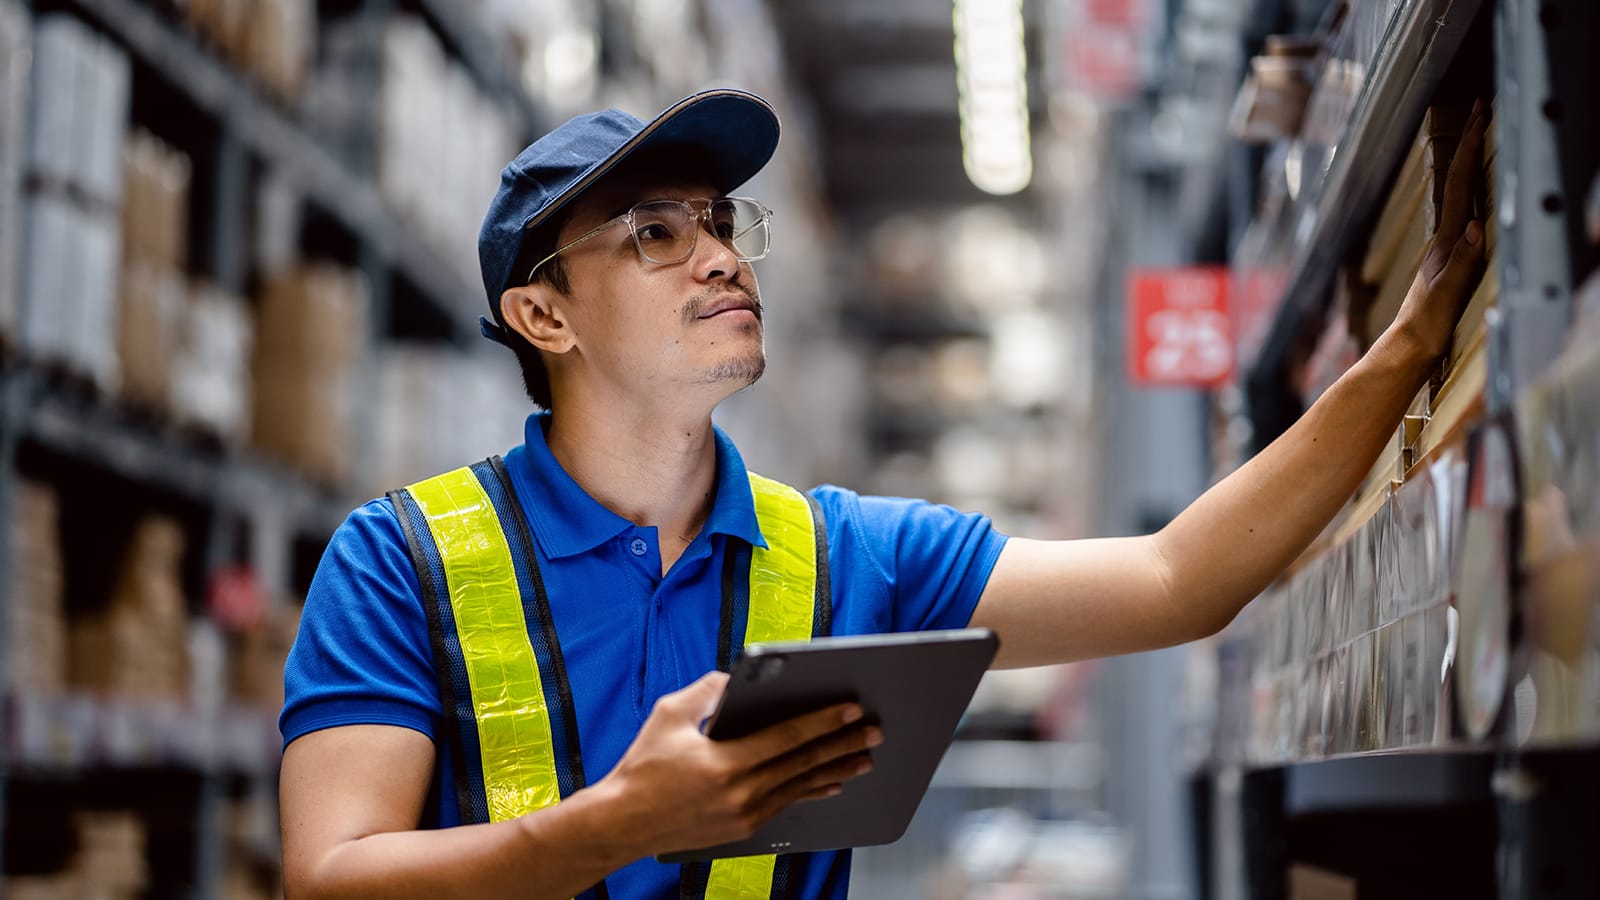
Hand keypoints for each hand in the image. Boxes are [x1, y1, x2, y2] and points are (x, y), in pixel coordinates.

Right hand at [592, 671, 881, 857]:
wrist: (622, 822)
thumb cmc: (642, 767)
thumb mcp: (669, 714)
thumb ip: (707, 691)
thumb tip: (736, 678)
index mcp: (725, 762)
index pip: (786, 738)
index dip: (823, 722)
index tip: (850, 710)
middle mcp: (740, 792)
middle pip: (803, 764)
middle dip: (842, 745)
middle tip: (874, 732)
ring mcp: (743, 814)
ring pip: (800, 787)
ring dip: (835, 770)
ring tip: (864, 758)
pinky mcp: (741, 828)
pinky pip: (786, 805)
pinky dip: (811, 791)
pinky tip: (831, 784)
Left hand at [1381, 99, 1490, 368]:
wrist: (1406, 352)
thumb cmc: (1425, 328)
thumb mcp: (1445, 295)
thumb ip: (1462, 263)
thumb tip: (1475, 226)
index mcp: (1446, 243)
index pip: (1460, 186)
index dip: (1469, 147)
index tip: (1478, 113)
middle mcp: (1444, 242)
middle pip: (1458, 184)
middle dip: (1469, 145)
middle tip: (1480, 111)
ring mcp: (1444, 252)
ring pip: (1459, 199)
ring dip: (1470, 167)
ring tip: (1480, 139)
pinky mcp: (1447, 266)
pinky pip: (1463, 220)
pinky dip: (1471, 198)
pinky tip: (1475, 198)